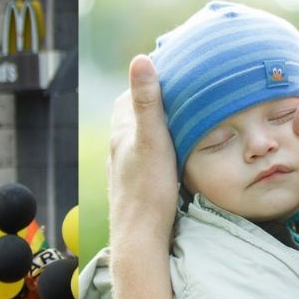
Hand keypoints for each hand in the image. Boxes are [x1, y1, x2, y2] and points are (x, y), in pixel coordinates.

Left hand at [109, 56, 177, 241]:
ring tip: (181, 124)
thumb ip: (147, 102)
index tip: (168, 74)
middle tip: (180, 97)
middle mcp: (117, 151)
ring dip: (156, 131)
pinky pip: (145, 161)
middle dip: (152, 106)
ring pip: (139, 142)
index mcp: (120, 135)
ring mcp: (124, 171)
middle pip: (133, 119)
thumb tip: (140, 59)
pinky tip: (173, 158)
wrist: (140, 239)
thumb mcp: (153, 140)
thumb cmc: (147, 191)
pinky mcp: (134, 188)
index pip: (127, 98)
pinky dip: (158, 152)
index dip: (146, 84)